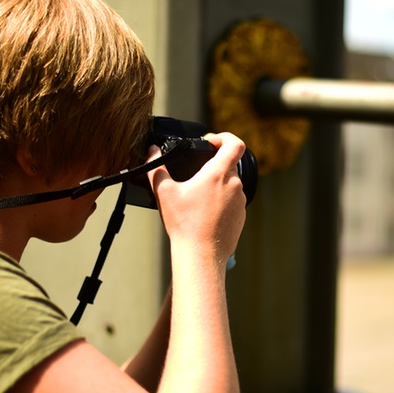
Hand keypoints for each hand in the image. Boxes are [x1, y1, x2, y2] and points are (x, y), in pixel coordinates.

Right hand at [148, 133, 246, 266]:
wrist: (201, 255)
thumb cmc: (184, 225)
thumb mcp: (164, 192)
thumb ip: (156, 167)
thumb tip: (152, 152)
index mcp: (218, 174)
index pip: (235, 143)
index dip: (224, 137)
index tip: (210, 143)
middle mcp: (234, 185)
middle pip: (229, 164)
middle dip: (213, 166)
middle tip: (195, 174)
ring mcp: (241, 202)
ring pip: (230, 184)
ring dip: (216, 186)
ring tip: (197, 198)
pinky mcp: (241, 217)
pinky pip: (232, 202)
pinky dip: (221, 203)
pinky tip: (204, 214)